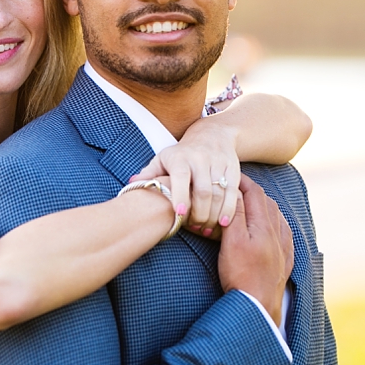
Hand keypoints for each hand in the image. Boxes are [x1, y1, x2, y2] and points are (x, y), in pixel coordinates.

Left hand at [133, 122, 240, 237]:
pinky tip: (222, 222)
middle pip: (203, 190)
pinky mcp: (233, 169)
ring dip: (213, 215)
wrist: (212, 135)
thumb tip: (131, 183)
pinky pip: (233, 192)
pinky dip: (229, 209)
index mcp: (180, 158)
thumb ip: (149, 173)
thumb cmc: (182, 153)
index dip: (180, 196)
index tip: (179, 214)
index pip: (181, 177)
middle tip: (194, 228)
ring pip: (219, 193)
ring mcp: (218, 164)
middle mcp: (201, 159)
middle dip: (199, 213)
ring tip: (205, 229)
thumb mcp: (163, 158)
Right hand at [218, 176, 293, 325]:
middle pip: (267, 202)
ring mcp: (283, 248)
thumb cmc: (241, 274)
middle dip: (252, 191)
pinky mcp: (284, 262)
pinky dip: (276, 224)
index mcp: (264, 225)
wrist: (258, 306)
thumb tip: (236, 192)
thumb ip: (235, 214)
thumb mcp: (232, 241)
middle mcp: (277, 233)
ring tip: (251, 204)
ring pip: (277, 217)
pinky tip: (273, 229)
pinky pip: (284, 234)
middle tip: (236, 188)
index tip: (229, 176)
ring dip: (264, 206)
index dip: (242, 181)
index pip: (255, 193)